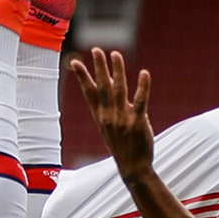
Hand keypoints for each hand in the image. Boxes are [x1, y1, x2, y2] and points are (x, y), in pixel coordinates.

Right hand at [69, 48, 153, 180]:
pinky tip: (144, 73)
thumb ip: (112, 104)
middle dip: (99, 68)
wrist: (132, 167)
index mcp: (100, 116)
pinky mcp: (137, 123)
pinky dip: (142, 87)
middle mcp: (108, 116)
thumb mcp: (111, 125)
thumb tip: (113, 82)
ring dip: (117, 71)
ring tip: (115, 54)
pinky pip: (139, 102)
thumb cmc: (122, 145)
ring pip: (118, 90)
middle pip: (102, 87)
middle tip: (97, 50)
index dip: (82, 77)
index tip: (75, 62)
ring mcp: (122, 119)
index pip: (89, 93)